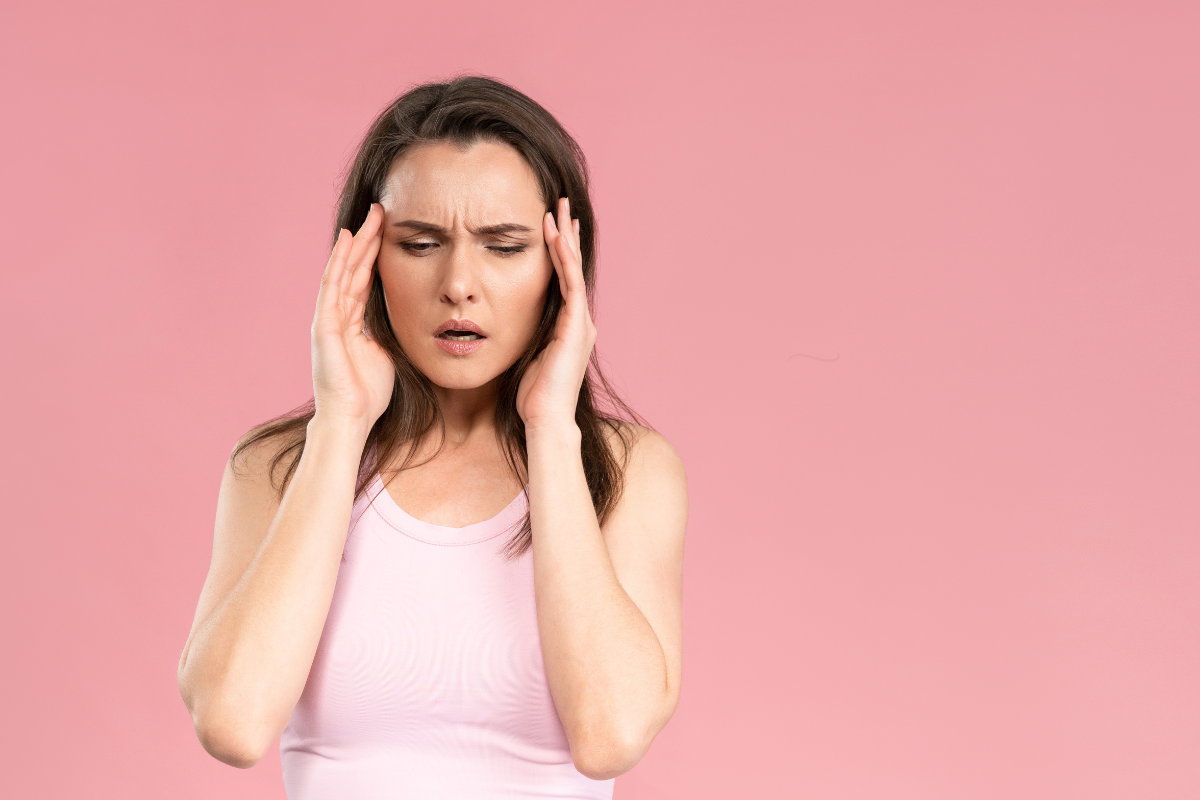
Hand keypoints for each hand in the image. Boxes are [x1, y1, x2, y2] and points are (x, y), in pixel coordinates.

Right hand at [310, 204, 393, 429]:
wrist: (350, 419)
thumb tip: (415, 318)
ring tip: (368, 217)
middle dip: (367, 240)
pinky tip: (347, 241)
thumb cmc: (369, 394)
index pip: (365, 279)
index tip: (390, 229)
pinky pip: (332, 287)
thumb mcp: (388, 353)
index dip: (376, 254)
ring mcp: (328, 319)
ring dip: (356, 243)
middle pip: (354, 269)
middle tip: (380, 210)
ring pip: (343, 271)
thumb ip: (391, 332)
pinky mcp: (324, 326)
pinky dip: (339, 262)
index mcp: (353, 322)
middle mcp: (338, 315)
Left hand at [516, 197, 596, 430]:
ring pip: (572, 270)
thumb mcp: (525, 356)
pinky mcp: (575, 326)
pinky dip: (562, 259)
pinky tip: (555, 238)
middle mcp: (578, 320)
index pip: (562, 279)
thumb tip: (501, 324)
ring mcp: (580, 322)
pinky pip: (568, 284)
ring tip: (557, 210)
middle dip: (565, 235)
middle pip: (571, 267)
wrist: (545, 419)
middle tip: (559, 205)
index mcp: (567, 326)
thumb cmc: (531, 397)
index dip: (557, 251)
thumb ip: (522, 336)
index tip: (549, 225)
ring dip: (564, 238)